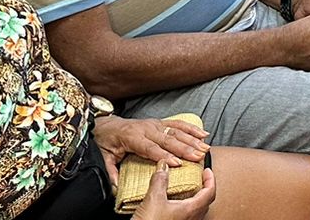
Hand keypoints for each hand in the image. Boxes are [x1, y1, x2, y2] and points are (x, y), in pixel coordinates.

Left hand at [93, 115, 208, 180]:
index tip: (178, 163)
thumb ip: (111, 172)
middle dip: (185, 148)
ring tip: (204, 147)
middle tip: (198, 156)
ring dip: (192, 139)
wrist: (106, 125)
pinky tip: (203, 133)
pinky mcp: (160, 122)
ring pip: (176, 131)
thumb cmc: (106, 142)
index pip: (151, 148)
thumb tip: (116, 187)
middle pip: (168, 139)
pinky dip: (192, 128)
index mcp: (133, 137)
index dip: (165, 155)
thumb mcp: (104, 157)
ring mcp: (155, 124)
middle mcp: (146, 128)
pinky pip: (178, 123)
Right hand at [134, 163, 215, 219]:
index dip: (211, 179)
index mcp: (191, 210)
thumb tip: (164, 166)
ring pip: (196, 210)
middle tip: (198, 178)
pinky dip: (183, 207)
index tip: (206, 170)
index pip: (210, 192)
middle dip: (203, 188)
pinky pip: (185, 216)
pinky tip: (172, 205)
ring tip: (185, 190)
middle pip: (205, 201)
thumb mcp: (153, 200)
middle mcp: (191, 219)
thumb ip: (160, 181)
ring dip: (193, 198)